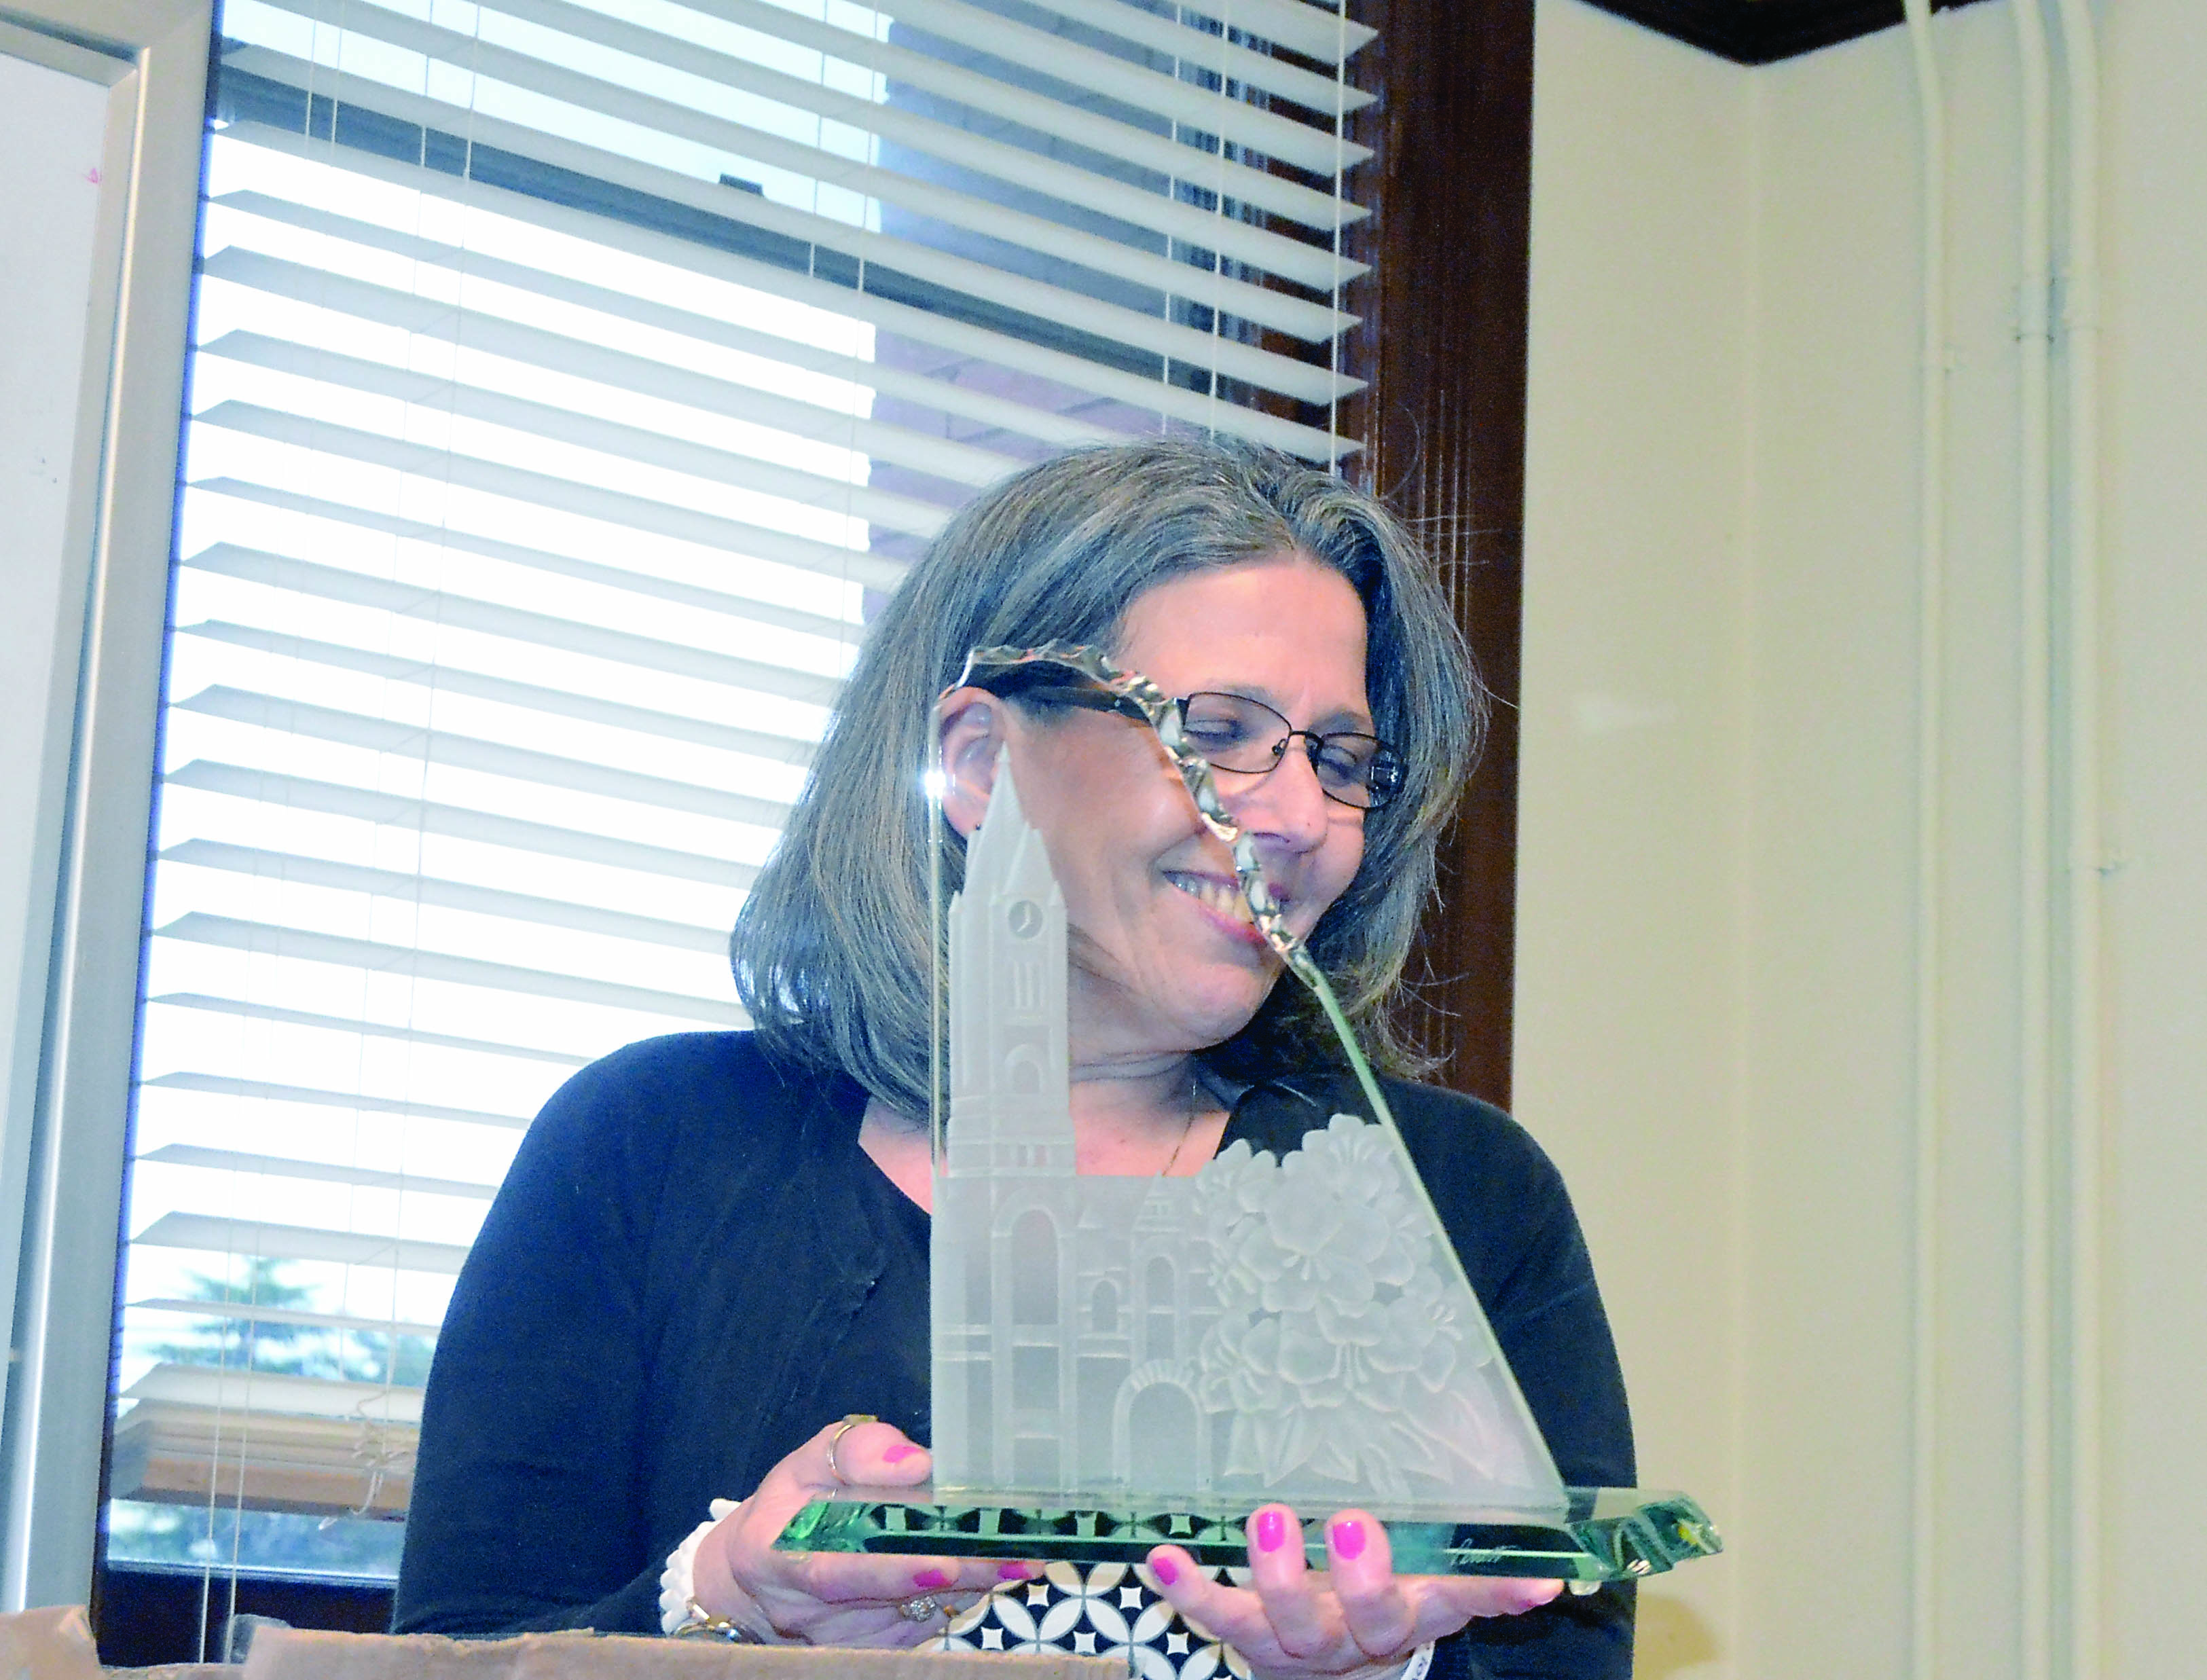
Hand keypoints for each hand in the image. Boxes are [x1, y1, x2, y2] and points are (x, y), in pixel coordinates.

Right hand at [689, 1417, 1039, 1646]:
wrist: (776, 1558)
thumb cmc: (799, 1497)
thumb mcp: (815, 1457)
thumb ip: (859, 1452)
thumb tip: (914, 1463)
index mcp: (777, 1553)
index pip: (833, 1574)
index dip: (889, 1573)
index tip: (942, 1566)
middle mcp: (806, 1609)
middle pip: (889, 1600)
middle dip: (959, 1578)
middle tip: (1016, 1559)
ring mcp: (841, 1636)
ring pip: (917, 1613)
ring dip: (973, 1584)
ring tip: (1019, 1554)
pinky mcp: (872, 1646)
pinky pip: (925, 1620)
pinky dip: (962, 1592)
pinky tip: (988, 1566)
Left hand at [1145, 1505, 1561, 1679]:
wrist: (1327, 1665)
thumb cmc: (1379, 1591)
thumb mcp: (1428, 1572)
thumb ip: (1475, 1561)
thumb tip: (1553, 1566)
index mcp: (1414, 1610)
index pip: (1462, 1601)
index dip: (1494, 1593)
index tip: (1535, 1579)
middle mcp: (1361, 1634)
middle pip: (1368, 1617)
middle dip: (1362, 1577)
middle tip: (1350, 1522)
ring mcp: (1301, 1640)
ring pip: (1290, 1622)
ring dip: (1277, 1576)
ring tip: (1269, 1520)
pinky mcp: (1247, 1634)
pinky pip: (1214, 1617)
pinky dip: (1186, 1591)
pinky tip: (1159, 1557)